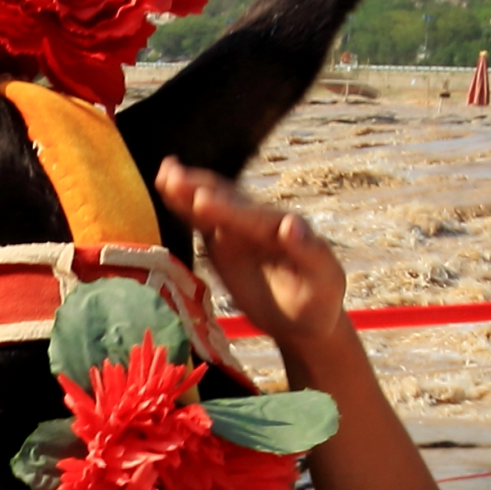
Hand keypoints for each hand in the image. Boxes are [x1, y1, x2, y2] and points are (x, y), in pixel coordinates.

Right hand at [158, 159, 349, 355]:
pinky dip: (184, 206)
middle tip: (174, 176)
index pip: (253, 217)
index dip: (228, 209)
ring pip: (212, 205)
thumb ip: (310, 251)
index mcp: (284, 227)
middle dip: (201, 189)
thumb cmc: (319, 301)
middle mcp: (260, 221)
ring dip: (189, 189)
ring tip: (165, 172)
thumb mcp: (325, 280)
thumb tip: (291, 224)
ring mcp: (240, 229)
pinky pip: (201, 221)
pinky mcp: (223, 242)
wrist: (303, 317)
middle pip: (228, 202)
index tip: (203, 201)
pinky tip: (165, 188)